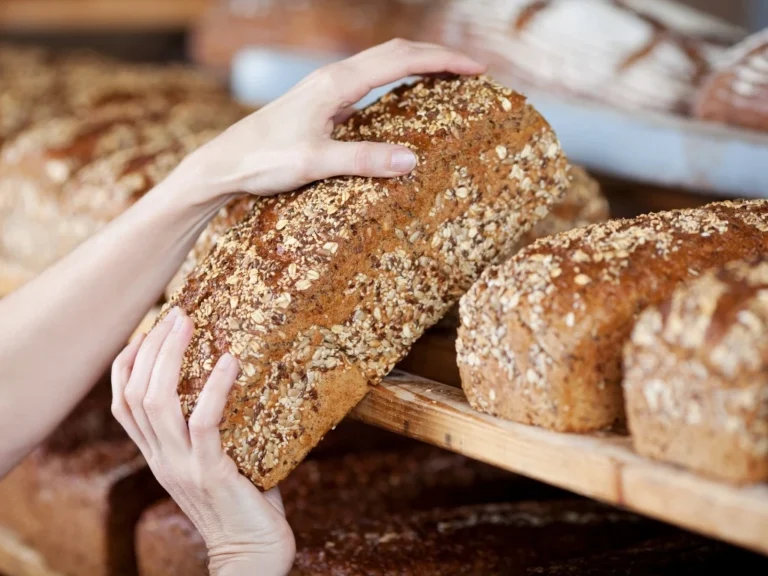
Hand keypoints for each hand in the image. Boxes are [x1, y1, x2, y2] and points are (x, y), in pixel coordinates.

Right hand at [111, 307, 294, 575]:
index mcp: (157, 454)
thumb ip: (215, 428)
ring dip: (171, 356)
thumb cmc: (243, 502)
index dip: (128, 363)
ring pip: (157, 401)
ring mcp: (181, 465)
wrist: (251, 555)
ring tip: (189, 323)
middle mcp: (160, 457)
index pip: (123, 402)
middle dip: (151, 346)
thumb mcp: (217, 460)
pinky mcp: (211, 471)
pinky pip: (204, 422)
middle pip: (135, 392)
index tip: (148, 329)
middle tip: (177, 313)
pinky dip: (215, 387)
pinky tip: (231, 361)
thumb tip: (242, 378)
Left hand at [171, 38, 484, 200]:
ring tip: (449, 77)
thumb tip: (414, 160)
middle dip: (438, 56)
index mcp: (336, 82)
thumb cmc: (263, 160)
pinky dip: (397, 80)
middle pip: (396, 51)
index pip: (402, 59)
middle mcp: (333, 77)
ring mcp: (327, 88)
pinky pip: (370, 80)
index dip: (443, 60)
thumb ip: (364, 159)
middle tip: (474, 70)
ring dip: (418, 63)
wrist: (224, 163)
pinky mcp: (322, 102)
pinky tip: (405, 98)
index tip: (478, 68)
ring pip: (382, 62)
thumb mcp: (315, 163)